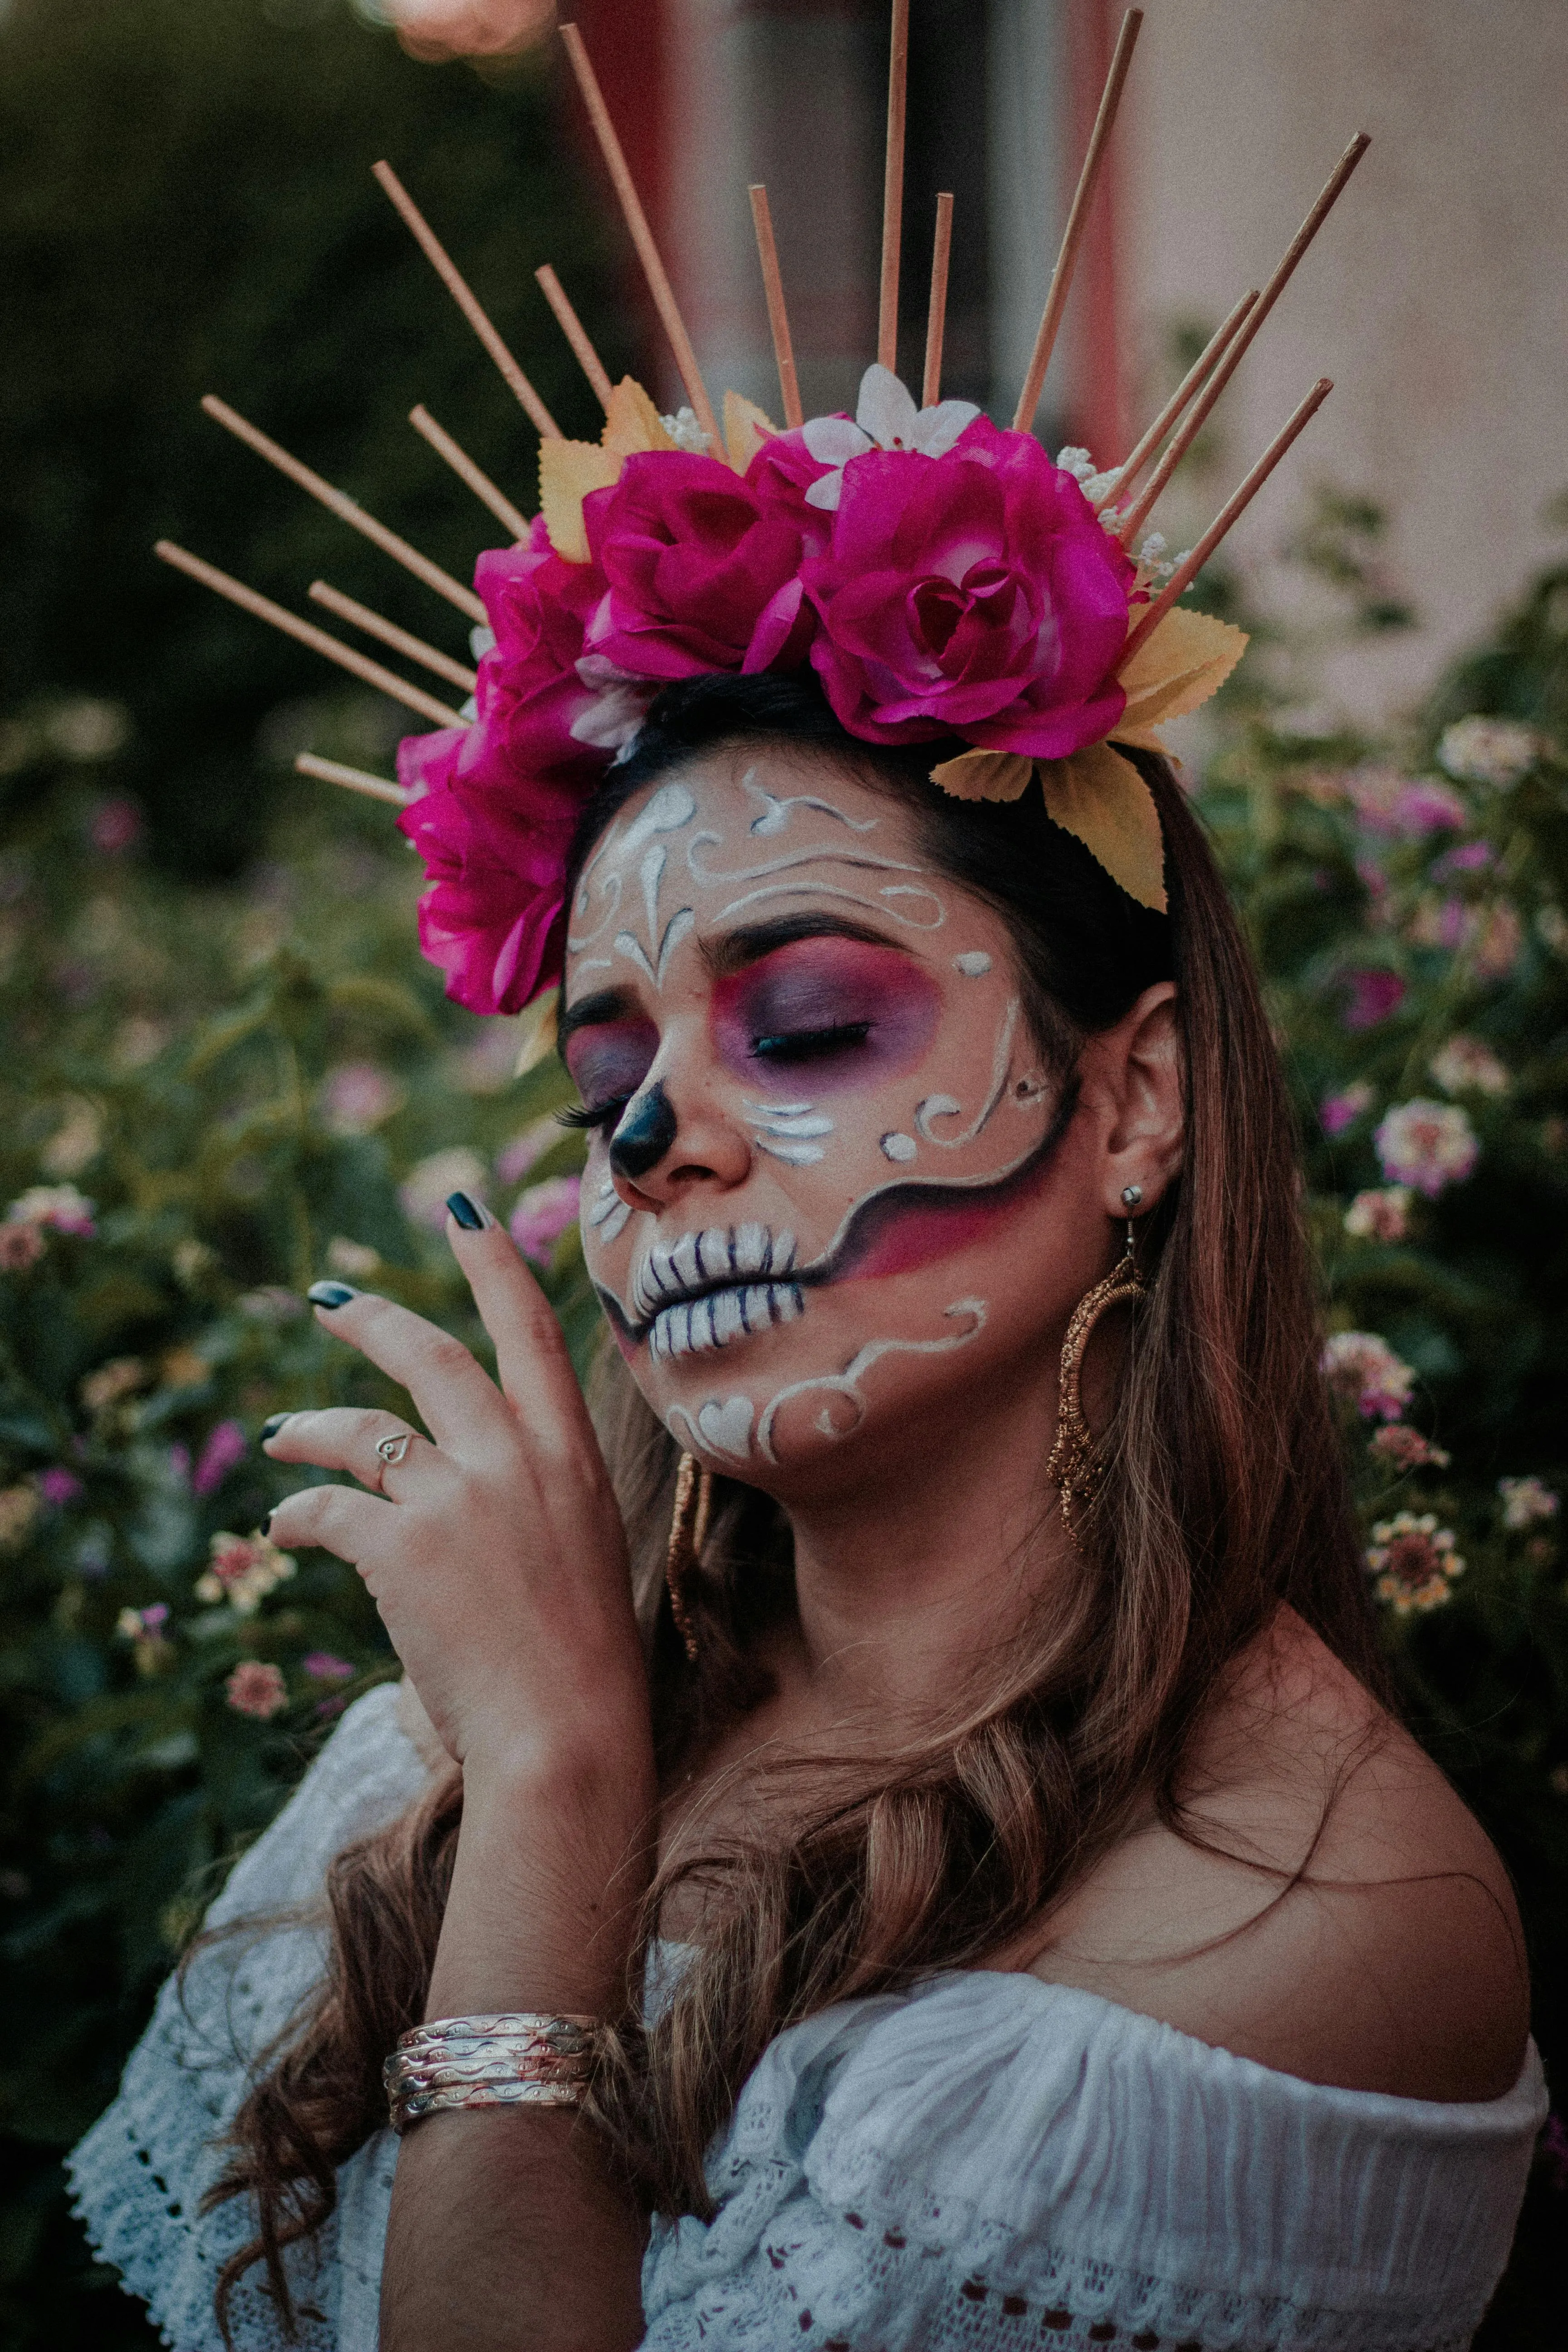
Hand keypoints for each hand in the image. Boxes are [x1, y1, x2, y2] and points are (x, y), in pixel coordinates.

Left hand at [262, 1211, 649, 1790]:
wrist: (568, 1734)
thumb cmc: (580, 1660)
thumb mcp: (582, 1549)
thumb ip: (538, 1496)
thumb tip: (476, 1480)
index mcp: (572, 1455)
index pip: (532, 1331)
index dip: (493, 1263)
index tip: (463, 1210)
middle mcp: (517, 1458)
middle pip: (433, 1355)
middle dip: (372, 1320)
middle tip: (326, 1297)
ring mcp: (461, 1498)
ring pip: (363, 1430)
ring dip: (312, 1427)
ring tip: (282, 1438)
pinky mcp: (401, 1547)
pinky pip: (328, 1508)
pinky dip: (297, 1513)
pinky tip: (283, 1526)